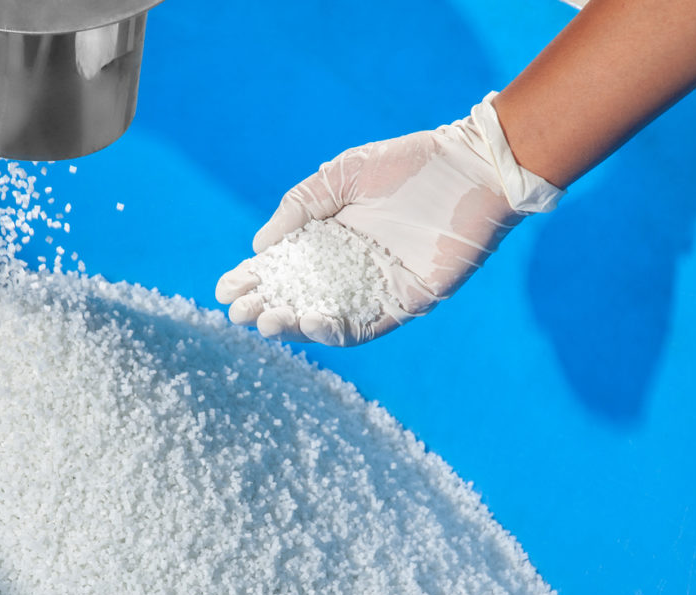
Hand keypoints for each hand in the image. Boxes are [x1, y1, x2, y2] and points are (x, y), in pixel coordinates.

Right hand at [215, 92, 564, 345]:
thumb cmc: (408, 163)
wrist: (471, 168)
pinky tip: (309, 322)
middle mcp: (347, 269)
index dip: (252, 279)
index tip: (225, 288)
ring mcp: (374, 289)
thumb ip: (300, 207)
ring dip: (292, 325)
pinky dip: (334, 330)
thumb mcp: (340, 175)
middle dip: (264, 308)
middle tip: (239, 313)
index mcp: (328, 238)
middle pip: (296, 298)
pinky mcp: (404, 304)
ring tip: (266, 322)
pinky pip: (365, 326)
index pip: (281, 267)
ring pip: (324, 318)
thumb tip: (259, 246)